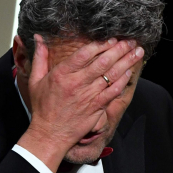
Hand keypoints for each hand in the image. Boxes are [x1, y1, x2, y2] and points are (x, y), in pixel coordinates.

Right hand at [20, 35, 143, 168]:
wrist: (50, 134)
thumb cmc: (43, 108)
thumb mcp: (36, 81)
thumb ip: (39, 57)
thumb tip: (38, 37)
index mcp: (62, 74)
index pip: (84, 54)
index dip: (100, 44)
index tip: (112, 38)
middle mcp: (77, 83)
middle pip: (102, 62)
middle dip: (119, 49)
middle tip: (131, 41)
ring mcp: (88, 96)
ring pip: (111, 75)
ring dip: (126, 62)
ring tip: (137, 52)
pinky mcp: (96, 107)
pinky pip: (113, 92)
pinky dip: (122, 81)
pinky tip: (129, 72)